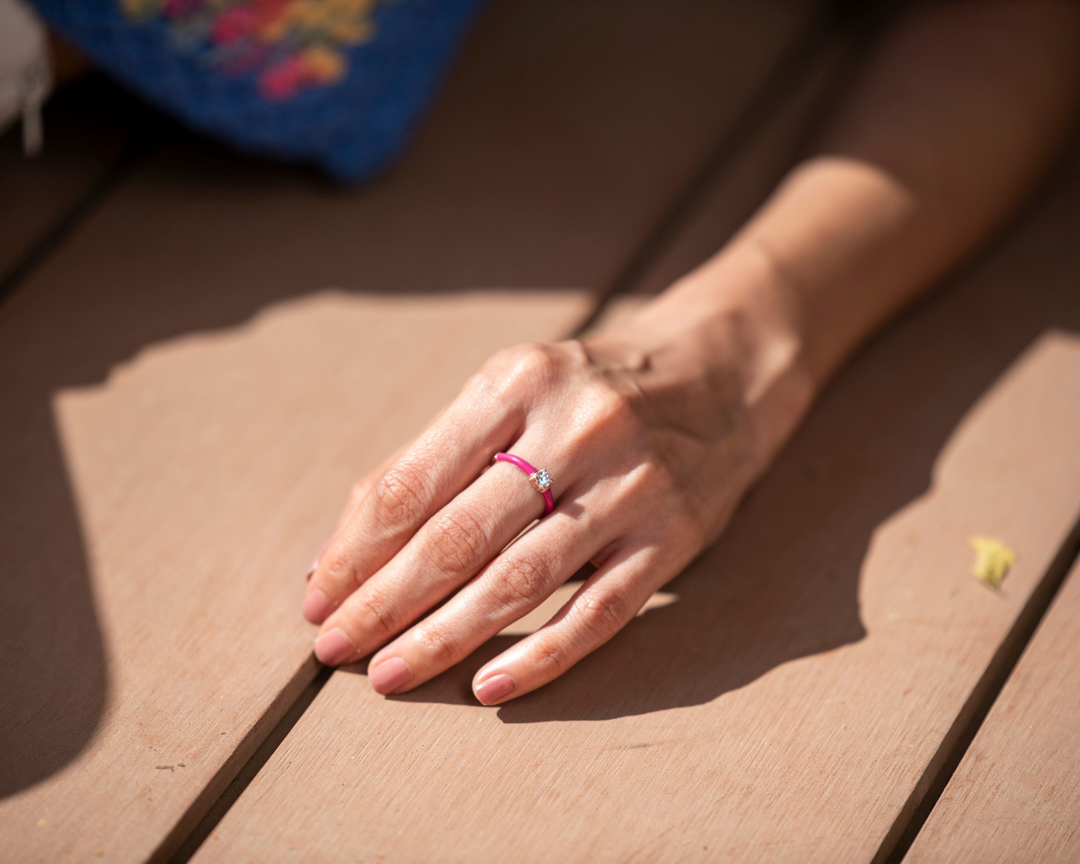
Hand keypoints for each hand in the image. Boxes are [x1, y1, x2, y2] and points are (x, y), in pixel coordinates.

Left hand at [302, 252, 811, 704]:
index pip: (413, 481)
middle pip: (457, 537)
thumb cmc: (590, 388)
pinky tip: (488, 687)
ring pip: (520, 580)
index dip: (357, 551)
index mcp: (516, 381)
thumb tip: (340, 555)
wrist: (721, 371)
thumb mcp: (512, 392)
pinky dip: (540, 655)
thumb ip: (431, 462)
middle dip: (384, 603)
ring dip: (444, 637)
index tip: (319, 599)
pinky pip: (599, 610)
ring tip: (388, 674)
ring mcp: (630, 485)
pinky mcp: (674, 535)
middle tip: (336, 651)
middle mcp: (574, 428)